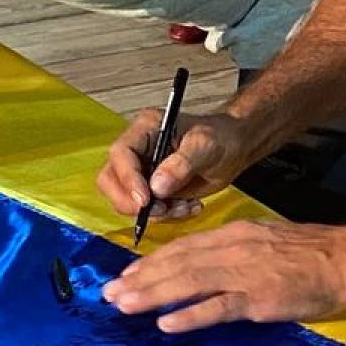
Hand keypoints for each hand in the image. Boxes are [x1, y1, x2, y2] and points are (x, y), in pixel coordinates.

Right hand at [96, 108, 261, 221]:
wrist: (234, 148)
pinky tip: (189, 206)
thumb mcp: (206, 145)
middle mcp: (137, 149)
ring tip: (184, 206)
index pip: (121, 154)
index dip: (128, 179)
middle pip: (111, 180)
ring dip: (153, 212)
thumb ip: (182, 164)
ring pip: (126, 200)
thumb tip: (156, 188)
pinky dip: (166, 215)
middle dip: (132, 202)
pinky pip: (145, 211)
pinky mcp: (151, 190)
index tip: (146, 201)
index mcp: (146, 129)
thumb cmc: (222, 137)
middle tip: (162, 210)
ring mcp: (142, 171)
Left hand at [101, 221, 345, 331]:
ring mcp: (245, 273)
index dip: (151, 262)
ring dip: (152, 294)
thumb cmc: (310, 253)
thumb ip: (234, 251)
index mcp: (234, 234)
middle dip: (140, 279)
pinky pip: (219, 306)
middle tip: (108, 294)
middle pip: (177, 263)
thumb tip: (204, 266)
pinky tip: (166, 323)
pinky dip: (190, 314)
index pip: (183, 248)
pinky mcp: (259, 298)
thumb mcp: (264, 241)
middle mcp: (233, 249)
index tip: (126, 275)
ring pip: (189, 281)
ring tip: (123, 305)